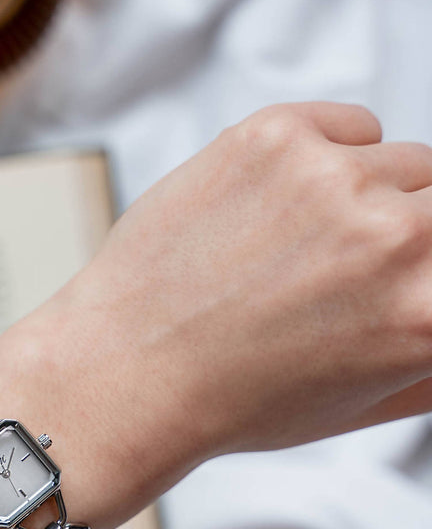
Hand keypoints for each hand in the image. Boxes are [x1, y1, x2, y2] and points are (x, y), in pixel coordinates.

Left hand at [0, 102, 431, 528]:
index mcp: (429, 313)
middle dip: (420, 230)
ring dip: (373, 195)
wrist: (126, 368)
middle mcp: (394, 237)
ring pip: (405, 162)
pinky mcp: (275, 135)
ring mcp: (332, 177)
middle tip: (356, 263)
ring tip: (302, 243)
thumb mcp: (365, 403)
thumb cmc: (236, 398)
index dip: (430, 269)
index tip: (411, 269)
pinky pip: (352, 125)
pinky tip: (282, 203)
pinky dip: (334, 154)